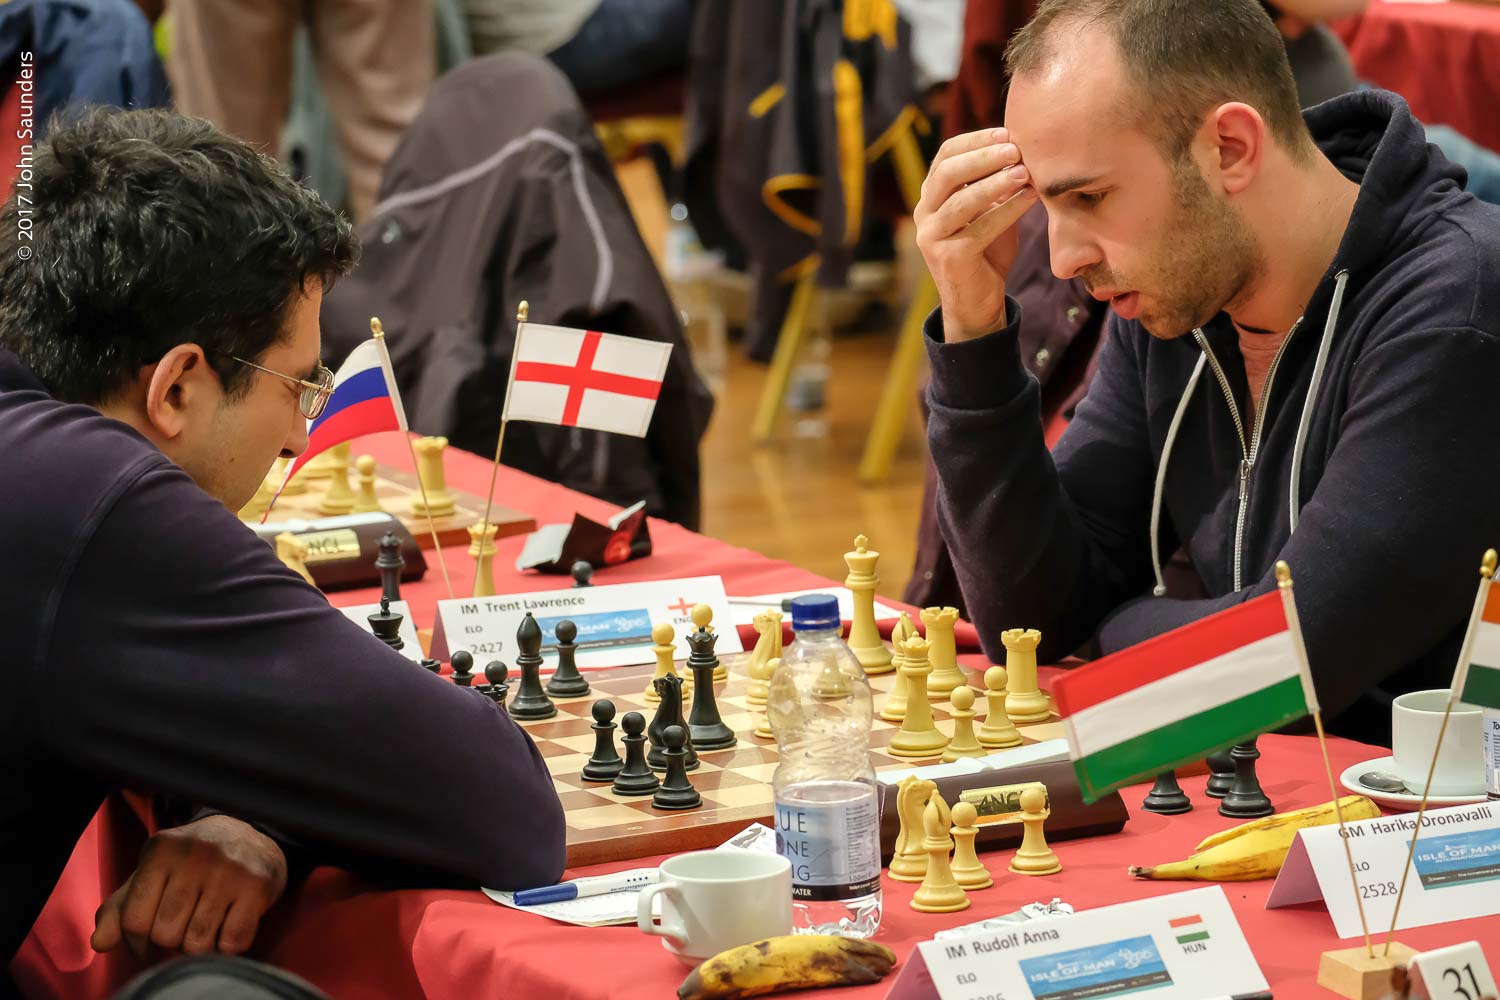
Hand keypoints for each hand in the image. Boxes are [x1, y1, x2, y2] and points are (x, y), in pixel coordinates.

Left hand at [91, 814, 286, 958]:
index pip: (134, 921)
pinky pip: (232, 943)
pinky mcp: (257, 886)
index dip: (138, 943)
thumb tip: (100, 943)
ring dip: (198, 947)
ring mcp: (229, 871)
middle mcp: (195, 856)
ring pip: (198, 943)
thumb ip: (120, 908)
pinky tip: (227, 928)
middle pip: (166, 934)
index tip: (149, 942)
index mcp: (161, 851)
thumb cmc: (190, 862)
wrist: (249, 832)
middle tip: (181, 932)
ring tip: (202, 930)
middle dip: (171, 943)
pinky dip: (227, 946)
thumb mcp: (151, 873)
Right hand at [914, 127, 1038, 341]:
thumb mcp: (990, 210)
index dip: (975, 140)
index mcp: (932, 196)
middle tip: (1015, 149)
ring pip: (961, 201)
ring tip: (1025, 172)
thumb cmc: (987, 251)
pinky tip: (1030, 198)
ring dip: (995, 183)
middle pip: (947, 173)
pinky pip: (979, 229)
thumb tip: (1022, 146)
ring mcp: (932, 237)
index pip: (945, 156)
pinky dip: (1007, 211)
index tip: (1007, 133)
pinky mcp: (948, 259)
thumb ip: (996, 183)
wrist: (978, 301)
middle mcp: (924, 214)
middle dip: (983, 157)